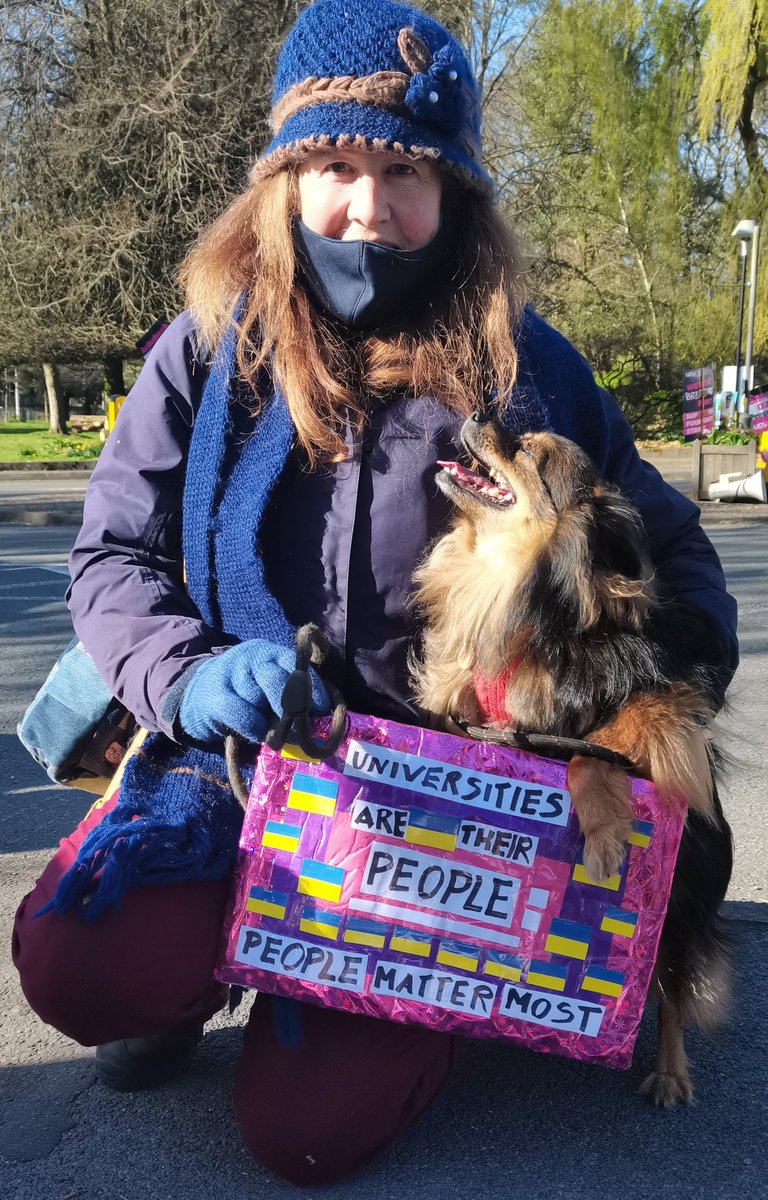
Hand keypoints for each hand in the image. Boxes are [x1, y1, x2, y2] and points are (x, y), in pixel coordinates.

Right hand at [178, 639, 329, 743]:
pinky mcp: (213, 692)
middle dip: (291, 706)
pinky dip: (252, 726)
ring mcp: (231, 671)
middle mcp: (253, 656)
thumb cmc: (247, 695)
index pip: (297, 666)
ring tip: (270, 730)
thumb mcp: (271, 690)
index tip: (323, 710)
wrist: (201, 692)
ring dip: (267, 720)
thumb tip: (316, 722)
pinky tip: (256, 732)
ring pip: (257, 698)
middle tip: (299, 727)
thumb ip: (292, 698)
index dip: (313, 688)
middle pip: (277, 679)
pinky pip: (239, 712)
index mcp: (273, 653)